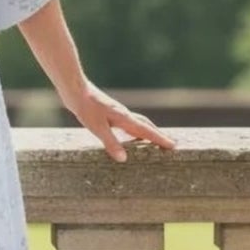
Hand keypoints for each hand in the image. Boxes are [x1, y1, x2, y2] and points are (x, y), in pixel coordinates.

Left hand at [60, 79, 177, 163]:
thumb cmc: (85, 108)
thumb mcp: (97, 128)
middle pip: (146, 126)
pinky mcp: (109, 112)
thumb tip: (124, 159)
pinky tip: (129, 135)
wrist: (76, 90)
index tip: (173, 145)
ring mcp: (117, 113)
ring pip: (138, 123)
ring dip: (148, 131)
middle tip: (170, 144)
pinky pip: (128, 123)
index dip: (159, 139)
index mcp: (124, 118)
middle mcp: (124, 115)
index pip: (146, 131)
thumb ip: (111, 143)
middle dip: (158, 135)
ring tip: (154, 141)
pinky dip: (134, 129)